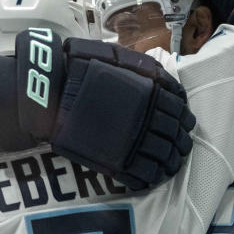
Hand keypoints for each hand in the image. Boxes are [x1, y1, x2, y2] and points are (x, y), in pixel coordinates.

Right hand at [0, 31, 195, 190]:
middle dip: (180, 141)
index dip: (184, 117)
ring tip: (172, 164)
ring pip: (163, 156)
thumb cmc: (77, 68)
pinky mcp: (115, 160)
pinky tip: (153, 178)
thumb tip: (163, 77)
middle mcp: (147, 117)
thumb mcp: (116, 55)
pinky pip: (142, 174)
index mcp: (151, 91)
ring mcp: (132, 140)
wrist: (49, 92)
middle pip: (175, 134)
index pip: (179, 108)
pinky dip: (151, 178)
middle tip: (181, 145)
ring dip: (171, 161)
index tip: (184, 122)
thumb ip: (143, 67)